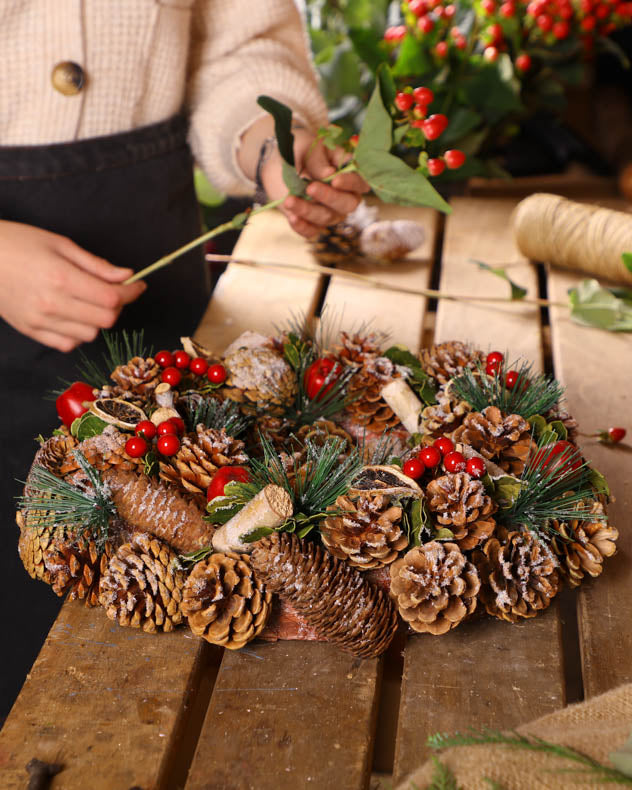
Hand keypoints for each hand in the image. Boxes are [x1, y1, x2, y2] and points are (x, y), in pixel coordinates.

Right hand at [0, 221, 145, 351]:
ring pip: (90, 335)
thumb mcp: (60, 244)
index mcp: (61, 278)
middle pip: (105, 320)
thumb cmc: (17, 243)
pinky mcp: (30, 330)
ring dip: (98, 321)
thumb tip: (126, 276)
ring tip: (89, 302)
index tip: (139, 285)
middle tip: (114, 292)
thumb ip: (96, 265)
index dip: (132, 293)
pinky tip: (73, 315)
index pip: (112, 297)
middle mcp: (52, 304)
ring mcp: (40, 321)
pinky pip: (68, 344)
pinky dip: (78, 334)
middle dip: (118, 306)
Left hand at [260, 129, 368, 239]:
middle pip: (347, 205)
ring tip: (290, 200)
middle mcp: (344, 198)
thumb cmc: (303, 151)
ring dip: (308, 210)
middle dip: (329, 197)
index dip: (351, 184)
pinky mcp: (312, 223)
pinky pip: (312, 231)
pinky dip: (302, 227)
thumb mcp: (310, 149)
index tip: (335, 179)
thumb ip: (319, 161)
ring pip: (326, 218)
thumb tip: (329, 174)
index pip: (360, 184)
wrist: (279, 162)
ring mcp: (329, 212)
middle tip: (310, 187)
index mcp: (350, 176)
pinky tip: (292, 217)